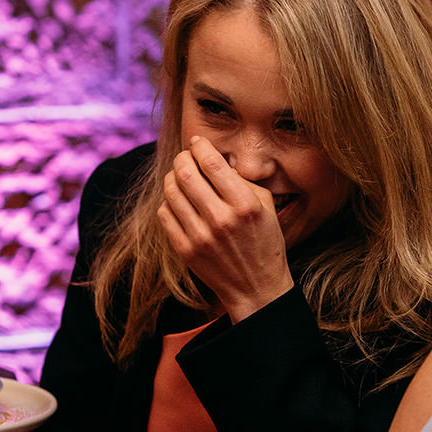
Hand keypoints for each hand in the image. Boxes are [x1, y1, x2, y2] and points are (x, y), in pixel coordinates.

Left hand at [157, 137, 292, 321]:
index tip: (199, 142)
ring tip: (180, 177)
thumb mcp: (266, 207)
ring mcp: (200, 237)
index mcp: (245, 205)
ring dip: (172, 177)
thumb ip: (243, 181)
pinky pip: (165, 213)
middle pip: (185, 173)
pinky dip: (169, 201)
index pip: (212, 163)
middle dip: (182, 158)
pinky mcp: (185, 250)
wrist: (256, 288)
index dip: (200, 146)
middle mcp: (221, 220)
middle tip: (186, 156)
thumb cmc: (265, 243)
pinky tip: (179, 201)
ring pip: (171, 191)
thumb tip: (216, 159)